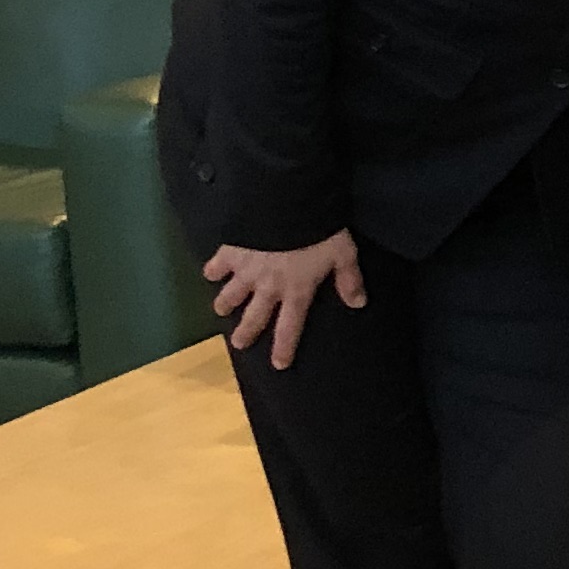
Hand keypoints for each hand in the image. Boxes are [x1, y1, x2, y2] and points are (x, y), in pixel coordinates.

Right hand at [204, 230, 363, 370]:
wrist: (286, 204)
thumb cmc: (318, 229)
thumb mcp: (343, 253)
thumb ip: (349, 279)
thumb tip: (358, 304)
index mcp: (296, 290)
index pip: (290, 326)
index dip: (284, 347)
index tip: (278, 364)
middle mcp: (268, 287)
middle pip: (255, 317)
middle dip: (246, 332)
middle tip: (238, 344)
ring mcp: (246, 271)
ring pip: (231, 294)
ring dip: (225, 303)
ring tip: (221, 310)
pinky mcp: (231, 251)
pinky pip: (218, 265)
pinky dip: (212, 270)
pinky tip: (209, 274)